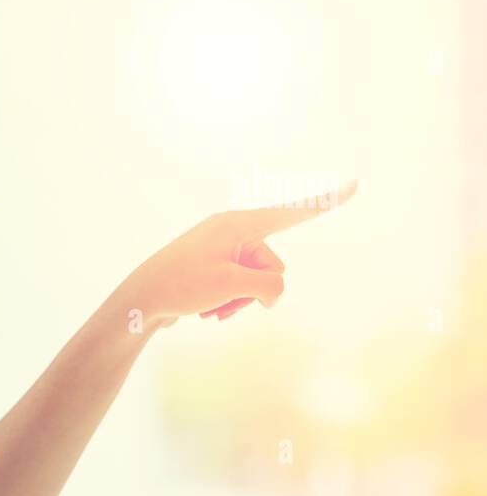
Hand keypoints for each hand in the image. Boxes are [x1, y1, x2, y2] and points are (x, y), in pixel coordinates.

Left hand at [112, 180, 357, 329]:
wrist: (139, 301)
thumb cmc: (182, 285)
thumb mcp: (233, 284)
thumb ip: (269, 285)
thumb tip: (274, 293)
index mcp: (238, 224)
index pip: (292, 212)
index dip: (326, 202)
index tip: (356, 184)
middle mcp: (231, 231)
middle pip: (272, 264)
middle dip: (256, 289)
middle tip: (224, 297)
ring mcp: (221, 250)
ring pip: (255, 282)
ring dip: (239, 301)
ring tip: (210, 309)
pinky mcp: (212, 269)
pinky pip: (236, 289)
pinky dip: (226, 303)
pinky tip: (204, 312)